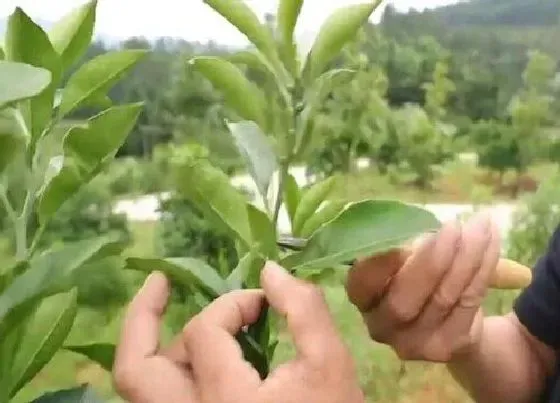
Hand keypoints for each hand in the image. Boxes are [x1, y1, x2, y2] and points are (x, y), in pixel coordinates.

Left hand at [113, 261, 363, 402]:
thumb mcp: (330, 365)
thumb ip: (303, 310)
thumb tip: (269, 271)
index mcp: (225, 400)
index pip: (205, 331)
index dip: (232, 303)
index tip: (263, 301)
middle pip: (136, 369)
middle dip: (144, 317)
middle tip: (162, 282)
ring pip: (142, 387)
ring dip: (158, 345)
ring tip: (177, 315)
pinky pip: (162, 399)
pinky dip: (170, 369)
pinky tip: (195, 352)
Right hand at [345, 211, 500, 361]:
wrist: (449, 321)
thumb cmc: (416, 276)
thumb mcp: (404, 256)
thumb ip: (405, 243)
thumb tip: (418, 223)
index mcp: (363, 298)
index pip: (362, 284)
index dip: (379, 263)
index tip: (402, 236)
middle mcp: (381, 326)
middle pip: (403, 302)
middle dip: (431, 262)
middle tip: (453, 226)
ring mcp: (415, 343)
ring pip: (443, 299)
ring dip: (466, 257)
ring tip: (480, 225)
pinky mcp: (448, 346)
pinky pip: (469, 302)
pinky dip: (484, 268)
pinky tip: (491, 240)